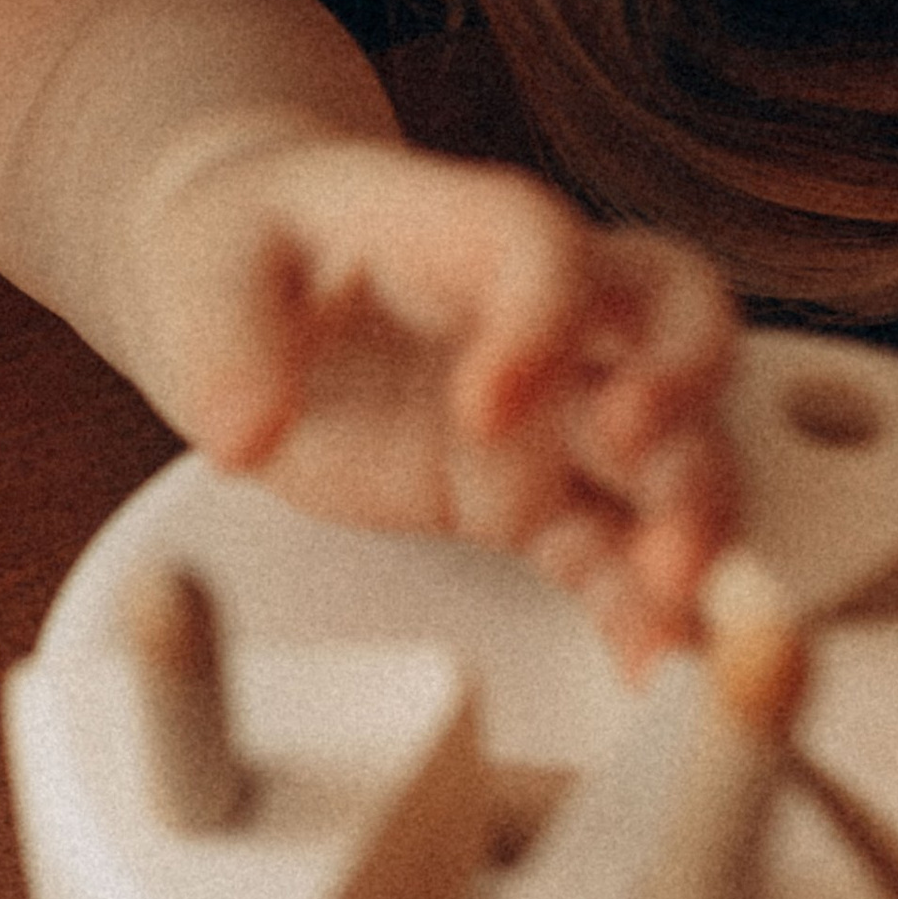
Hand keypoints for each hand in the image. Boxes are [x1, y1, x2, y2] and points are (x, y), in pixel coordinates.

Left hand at [140, 133, 737, 661]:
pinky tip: (653, 669)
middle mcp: (542, 312)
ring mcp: (555, 409)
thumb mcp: (204, 273)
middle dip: (681, 393)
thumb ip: (226, 344)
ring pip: (675, 445)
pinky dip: (647, 609)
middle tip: (635, 463)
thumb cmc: (252, 248)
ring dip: (693, 514)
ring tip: (676, 598)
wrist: (256, 286)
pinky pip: (619, 551)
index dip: (538, 318)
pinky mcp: (539, 499)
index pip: (540, 247)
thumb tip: (241, 433)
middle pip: (676, 321)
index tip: (484, 406)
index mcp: (464, 229)